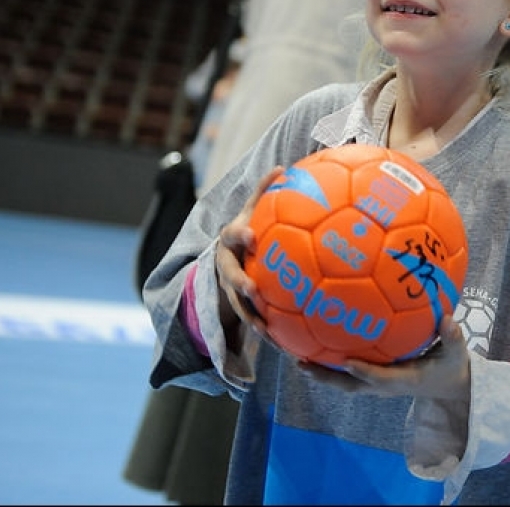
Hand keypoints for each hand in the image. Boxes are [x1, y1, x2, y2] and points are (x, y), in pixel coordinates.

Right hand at [214, 166, 283, 337]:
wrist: (225, 258)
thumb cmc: (248, 230)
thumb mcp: (252, 210)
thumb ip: (264, 191)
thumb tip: (283, 166)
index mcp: (231, 239)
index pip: (232, 235)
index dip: (240, 235)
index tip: (251, 237)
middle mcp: (225, 263)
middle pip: (228, 275)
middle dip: (239, 282)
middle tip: (253, 289)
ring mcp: (227, 288)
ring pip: (236, 304)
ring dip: (250, 316)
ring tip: (266, 329)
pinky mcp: (237, 307)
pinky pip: (250, 320)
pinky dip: (264, 330)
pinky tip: (284, 344)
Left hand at [298, 316, 470, 401]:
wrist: (448, 386)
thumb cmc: (451, 366)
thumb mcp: (456, 353)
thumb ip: (452, 337)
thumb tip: (448, 318)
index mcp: (404, 380)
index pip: (380, 378)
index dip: (364, 371)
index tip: (347, 361)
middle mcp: (384, 385)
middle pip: (350, 385)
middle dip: (325, 377)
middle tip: (302, 364)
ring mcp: (377, 384)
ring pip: (344, 382)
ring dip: (320, 372)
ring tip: (295, 357)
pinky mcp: (373, 378)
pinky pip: (347, 373)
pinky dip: (329, 363)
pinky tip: (312, 346)